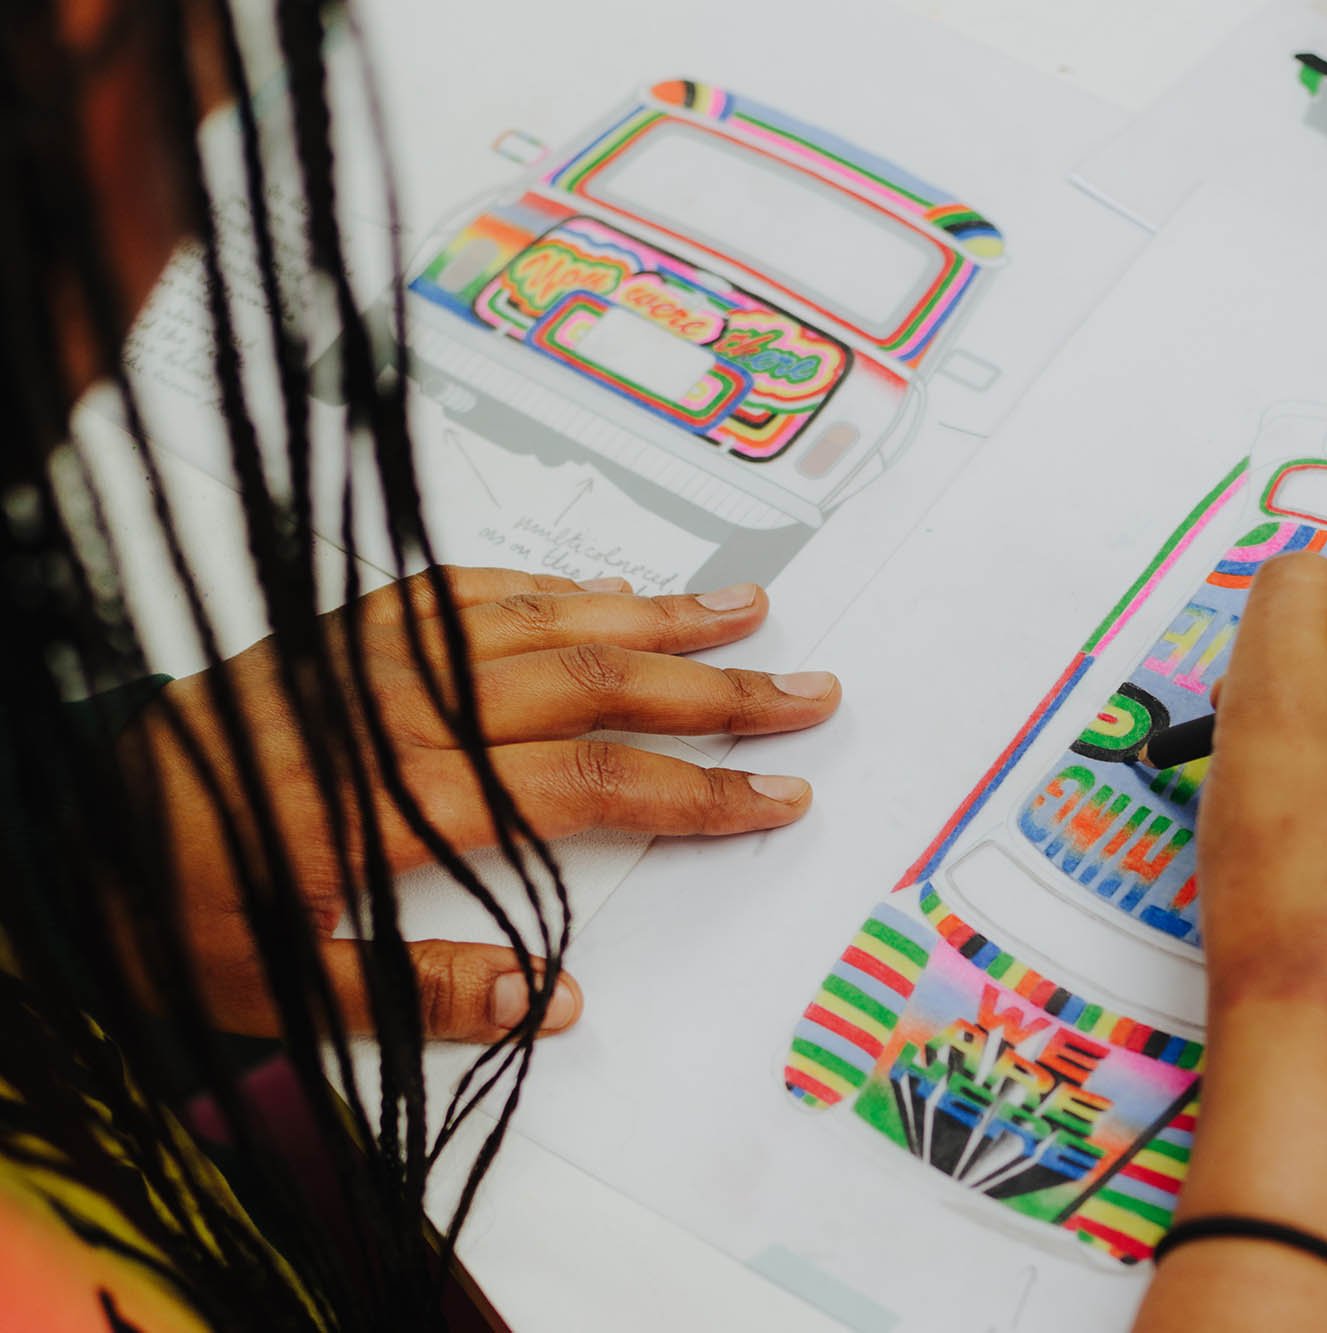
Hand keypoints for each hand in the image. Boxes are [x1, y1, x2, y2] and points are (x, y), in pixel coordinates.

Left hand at [123, 568, 840, 1042]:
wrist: (55, 825)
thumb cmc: (161, 908)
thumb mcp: (270, 982)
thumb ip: (412, 988)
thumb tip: (547, 998)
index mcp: (397, 793)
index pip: (586, 786)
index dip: (695, 794)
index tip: (779, 796)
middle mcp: (402, 707)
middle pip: (592, 682)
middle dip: (714, 688)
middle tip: (809, 690)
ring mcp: (375, 658)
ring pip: (543, 619)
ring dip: (653, 614)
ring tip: (743, 604)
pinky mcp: (343, 635)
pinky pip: (464, 591)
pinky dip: (547, 585)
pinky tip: (601, 587)